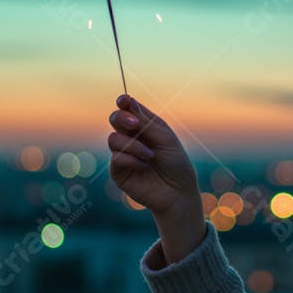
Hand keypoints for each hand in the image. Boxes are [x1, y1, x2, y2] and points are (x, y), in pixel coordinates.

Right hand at [107, 94, 200, 219]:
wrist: (178, 192)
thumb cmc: (176, 164)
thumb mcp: (165, 139)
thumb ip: (145, 123)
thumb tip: (127, 101)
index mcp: (145, 125)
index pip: (129, 108)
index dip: (124, 102)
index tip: (124, 100)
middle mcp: (132, 137)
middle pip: (115, 119)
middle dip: (122, 119)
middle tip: (135, 125)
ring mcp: (123, 154)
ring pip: (113, 139)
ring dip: (134, 146)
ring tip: (150, 156)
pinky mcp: (118, 171)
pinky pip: (116, 159)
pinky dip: (132, 160)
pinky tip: (144, 166)